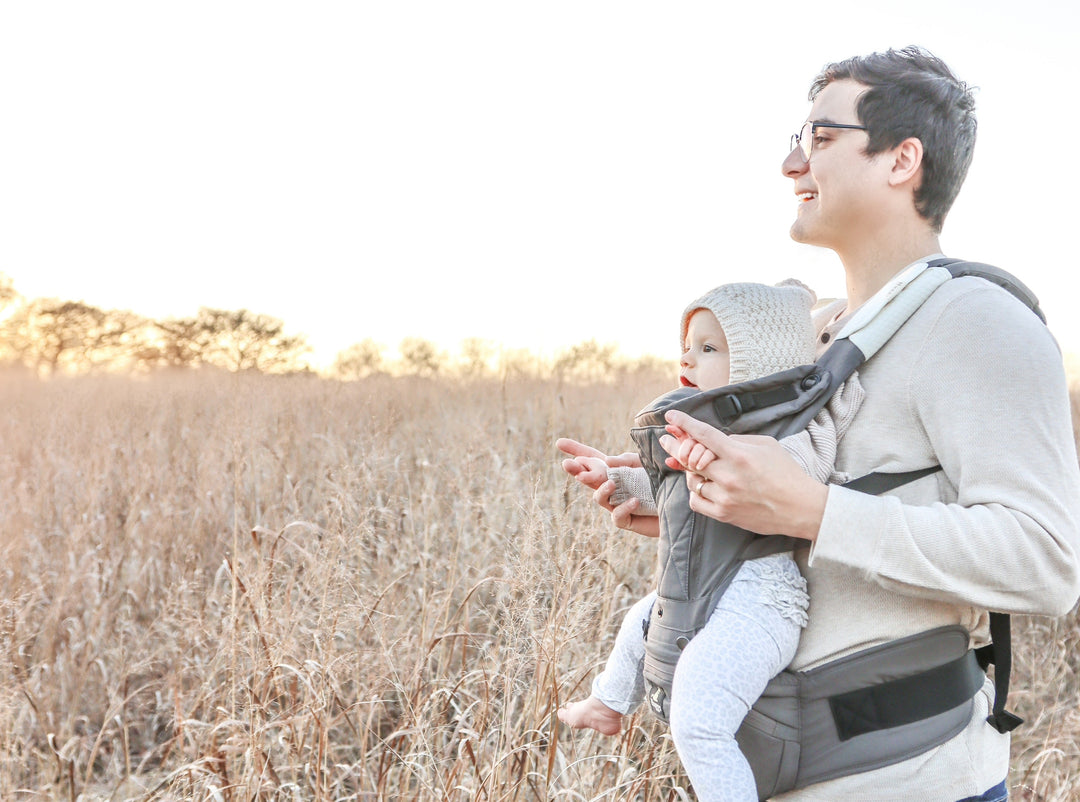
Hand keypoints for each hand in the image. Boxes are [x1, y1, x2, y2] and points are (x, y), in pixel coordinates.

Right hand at [557, 438, 656, 536]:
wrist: (682, 504)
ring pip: (599, 497)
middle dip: (576, 470)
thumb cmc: (664, 481)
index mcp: (615, 470)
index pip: (591, 458)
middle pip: (587, 477)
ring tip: (612, 483)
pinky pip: (617, 515)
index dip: (575, 450)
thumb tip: (607, 461)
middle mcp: (613, 487)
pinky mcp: (627, 520)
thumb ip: (627, 460)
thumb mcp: (647, 463)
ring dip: (602, 489)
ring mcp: (617, 504)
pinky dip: (623, 507)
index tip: (559, 443)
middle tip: (567, 464)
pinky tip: (634, 500)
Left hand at [659, 411, 827, 540]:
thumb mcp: (766, 445)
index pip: (704, 434)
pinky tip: (704, 486)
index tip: (671, 416)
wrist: (801, 508)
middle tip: (667, 441)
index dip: (684, 423)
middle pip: (690, 458)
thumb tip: (713, 439)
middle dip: (676, 447)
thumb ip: (737, 440)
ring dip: (692, 472)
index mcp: (740, 455)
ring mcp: (725, 497)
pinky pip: (696, 501)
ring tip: (702, 468)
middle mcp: (729, 476)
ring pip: (692, 480)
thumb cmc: (786, 473)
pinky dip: (696, 492)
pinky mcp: (724, 514)